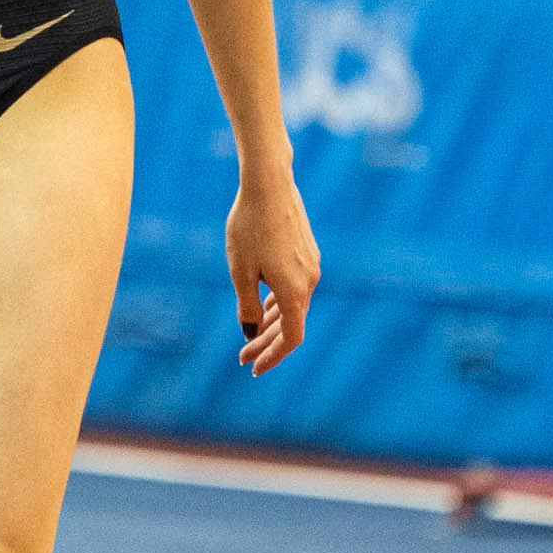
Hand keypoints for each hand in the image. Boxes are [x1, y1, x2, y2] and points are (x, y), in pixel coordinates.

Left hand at [228, 169, 320, 376]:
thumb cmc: (249, 227)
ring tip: (250, 334)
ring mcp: (311, 266)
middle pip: (290, 323)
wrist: (269, 185)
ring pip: (293, 304)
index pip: (291, 338)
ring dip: (272, 321)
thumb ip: (247, 306)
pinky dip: (279, 301)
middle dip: (265, 342)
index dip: (272, 356)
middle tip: (242, 356)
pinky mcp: (308, 252)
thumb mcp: (240, 271)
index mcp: (294, 291)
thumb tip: (251, 334)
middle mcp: (310, 281)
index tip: (252, 368)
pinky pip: (295, 287)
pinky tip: (264, 304)